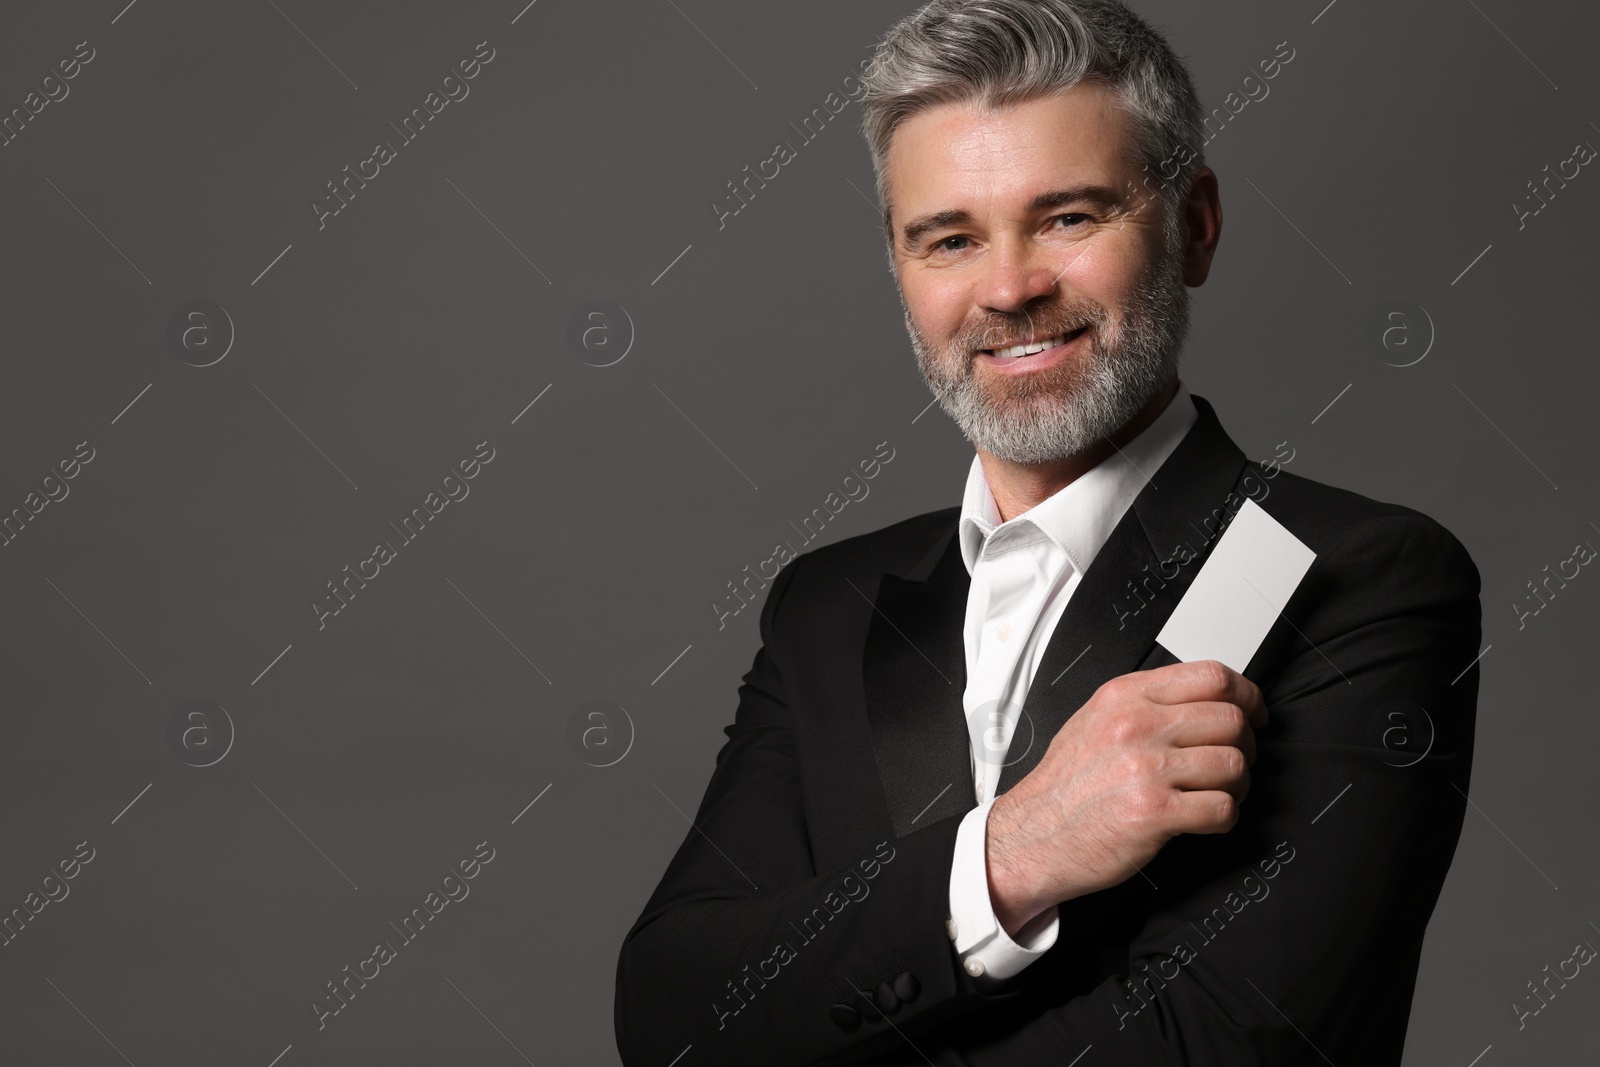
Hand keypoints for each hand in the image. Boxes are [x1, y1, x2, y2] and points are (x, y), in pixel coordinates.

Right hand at [984, 660, 1265, 935]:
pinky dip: (1224, 818)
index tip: (1253, 712)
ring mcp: (1146, 768)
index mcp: (1125, 696)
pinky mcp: (1154, 813)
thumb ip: (1146, 703)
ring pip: (1234, 763)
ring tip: (1216, 794)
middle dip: (1245, 744)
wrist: (1033, 835)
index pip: (1212, 675)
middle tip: (1231, 763)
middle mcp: (1136, 726)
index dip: (1247, 694)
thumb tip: (1205, 701)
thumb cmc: (1065, 786)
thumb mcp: (1094, 721)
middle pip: (1231, 719)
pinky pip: (1223, 808)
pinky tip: (1204, 819)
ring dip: (1237, 785)